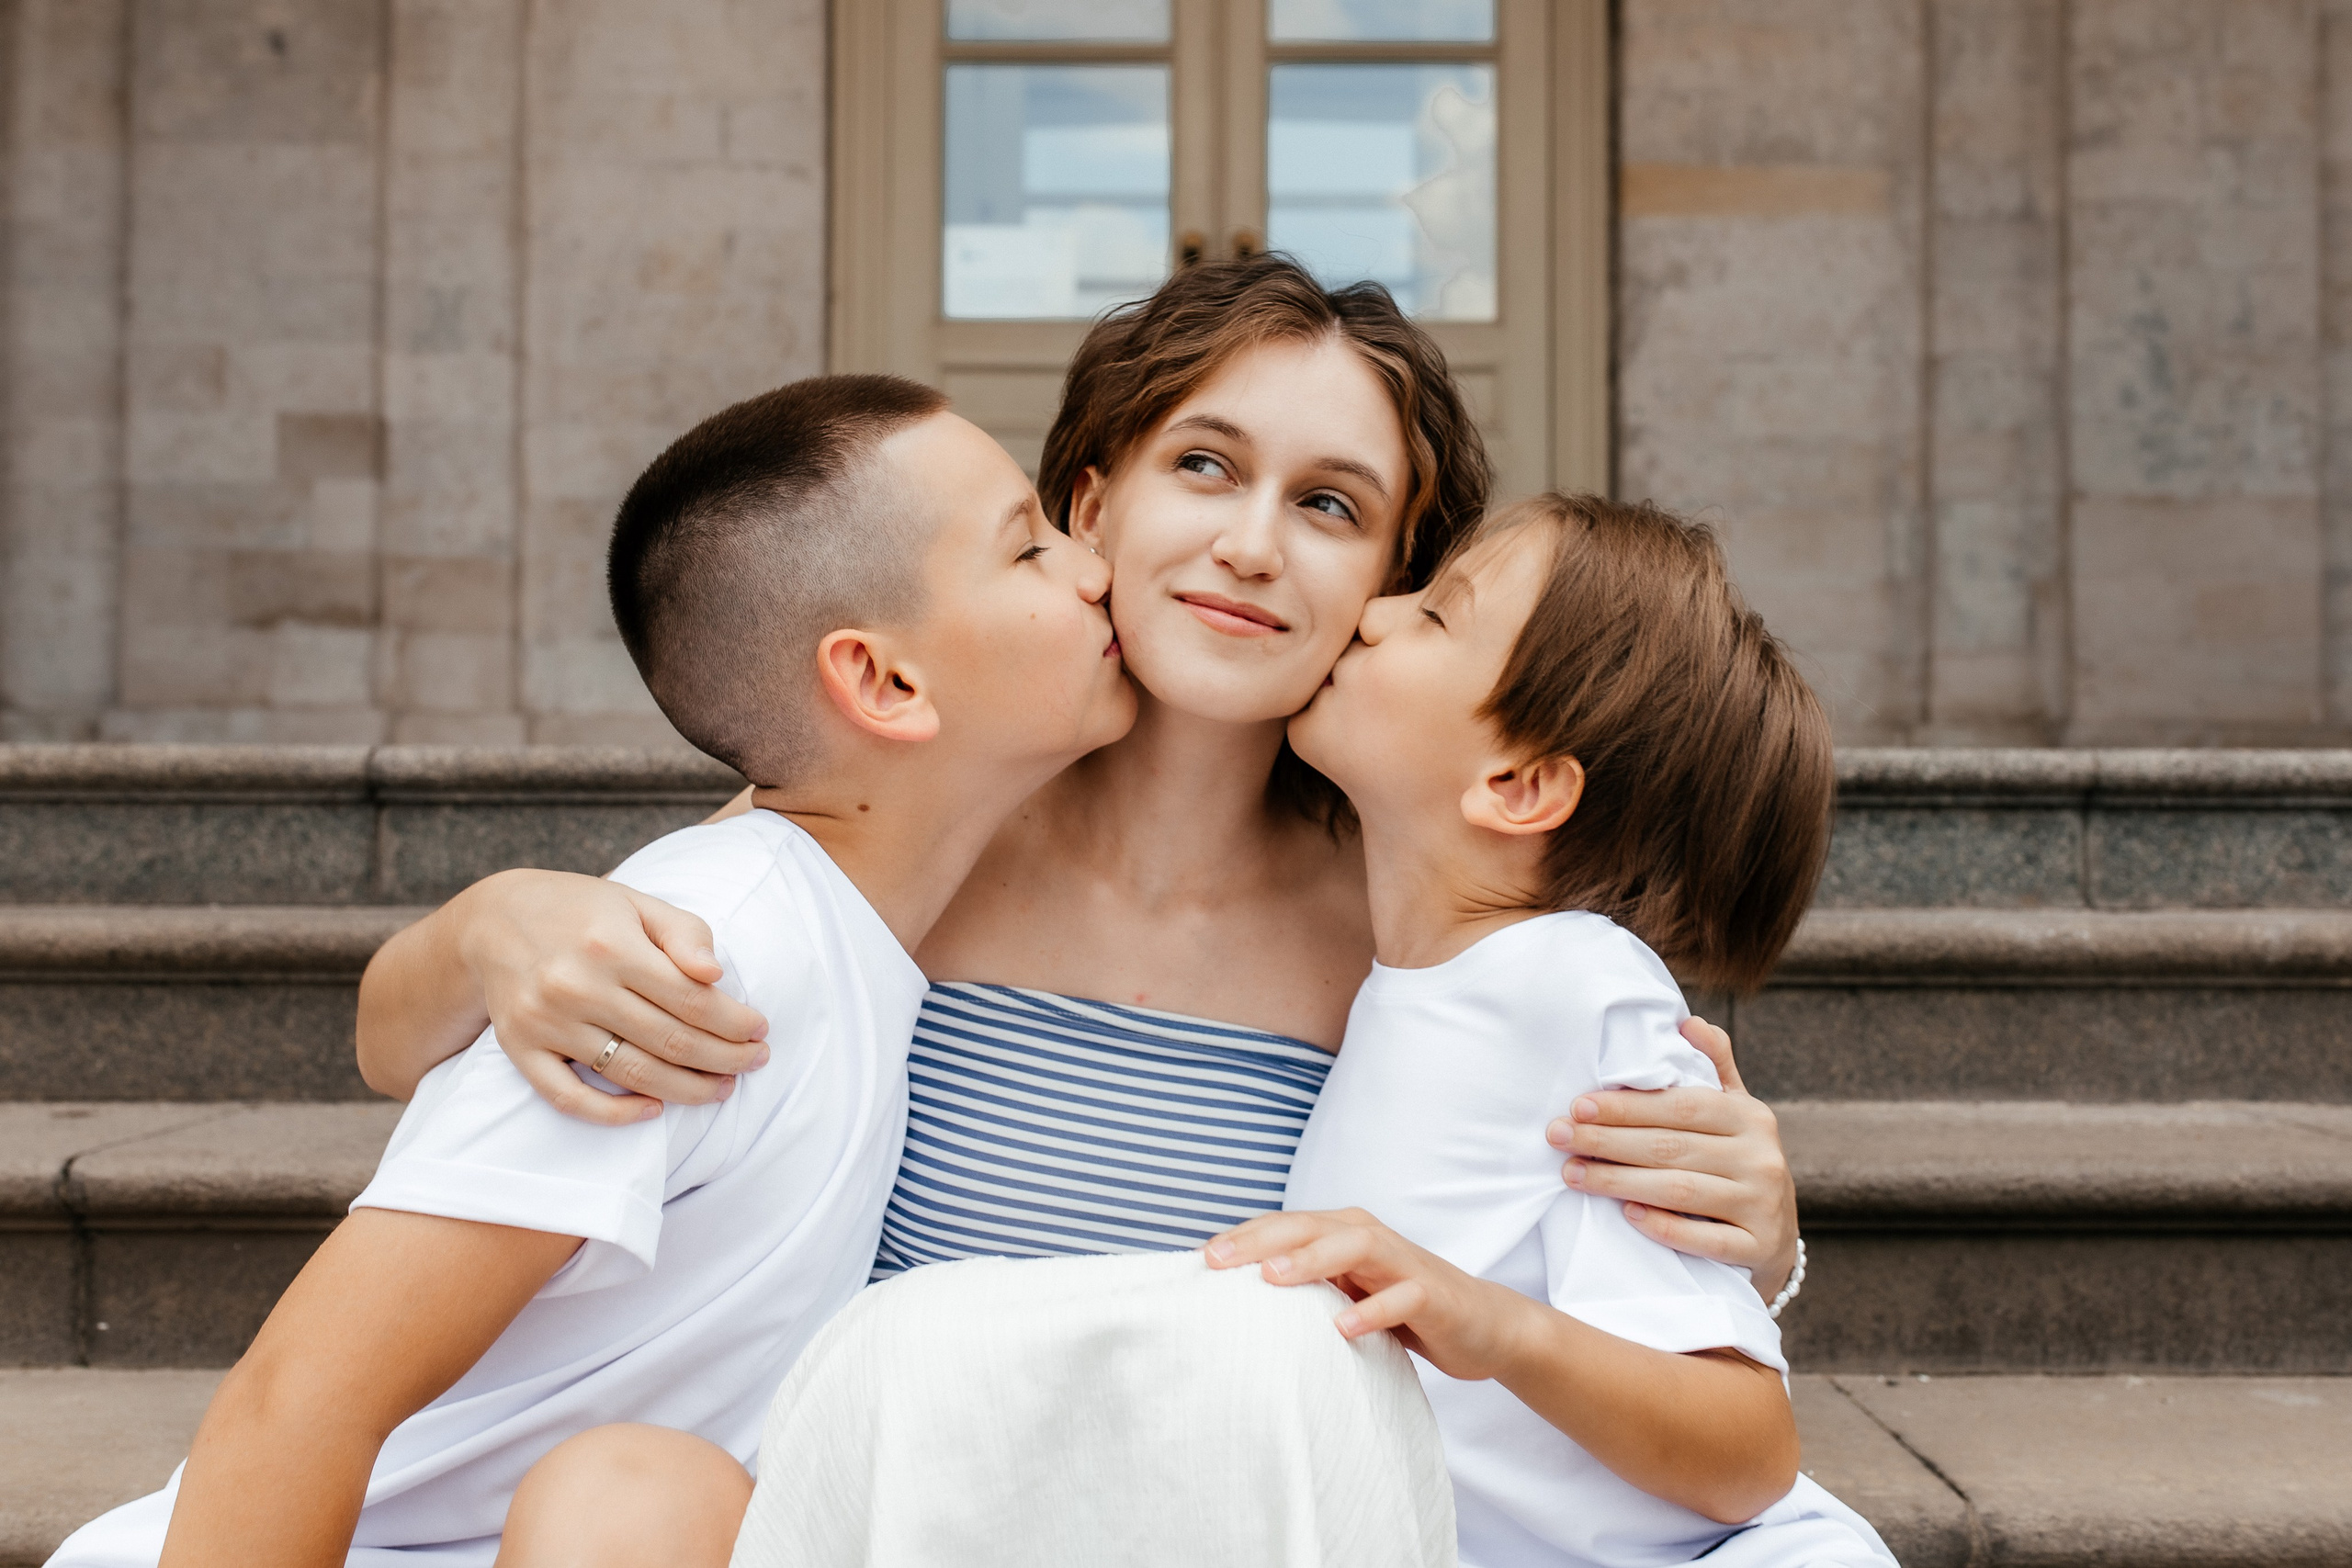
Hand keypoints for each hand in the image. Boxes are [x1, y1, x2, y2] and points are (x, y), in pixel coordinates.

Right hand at [458, 870, 770, 1125]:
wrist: (493, 921)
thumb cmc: (583, 911)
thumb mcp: (637, 903)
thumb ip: (684, 933)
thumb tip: (716, 975)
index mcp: (611, 945)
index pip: (692, 999)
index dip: (734, 1022)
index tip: (760, 1030)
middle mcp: (576, 986)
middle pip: (669, 1040)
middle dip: (724, 1058)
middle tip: (755, 1062)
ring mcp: (545, 1022)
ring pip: (630, 1073)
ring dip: (685, 1090)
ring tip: (721, 1089)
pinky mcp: (520, 1049)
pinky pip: (569, 1097)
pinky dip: (613, 1114)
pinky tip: (653, 1111)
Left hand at [1205, 1209, 1535, 1382]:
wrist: (1482, 1324)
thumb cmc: (1400, 1305)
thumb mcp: (1346, 1292)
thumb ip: (1305, 1286)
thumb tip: (1235, 1297)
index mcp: (1341, 1232)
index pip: (1283, 1227)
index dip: (1241, 1238)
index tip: (1198, 1259)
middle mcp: (1367, 1237)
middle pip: (1308, 1227)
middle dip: (1260, 1241)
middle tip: (1216, 1261)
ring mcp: (1402, 1263)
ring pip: (1353, 1248)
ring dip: (1312, 1261)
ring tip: (1272, 1279)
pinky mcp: (1433, 1294)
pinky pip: (1402, 1297)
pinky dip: (1373, 1310)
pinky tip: (1342, 1328)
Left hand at [1546, 1016, 1799, 1297]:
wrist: (1774, 1238)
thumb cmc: (1738, 1163)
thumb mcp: (1736, 1112)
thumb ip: (1713, 1067)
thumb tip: (1686, 1022)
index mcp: (1751, 1116)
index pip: (1681, 1107)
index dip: (1627, 1106)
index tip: (1577, 1106)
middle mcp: (1761, 1157)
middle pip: (1671, 1147)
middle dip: (1607, 1141)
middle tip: (1558, 1137)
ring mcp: (1762, 1204)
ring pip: (1680, 1191)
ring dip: (1619, 1182)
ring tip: (1572, 1174)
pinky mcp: (1758, 1246)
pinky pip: (1705, 1239)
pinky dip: (1664, 1227)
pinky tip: (1627, 1216)